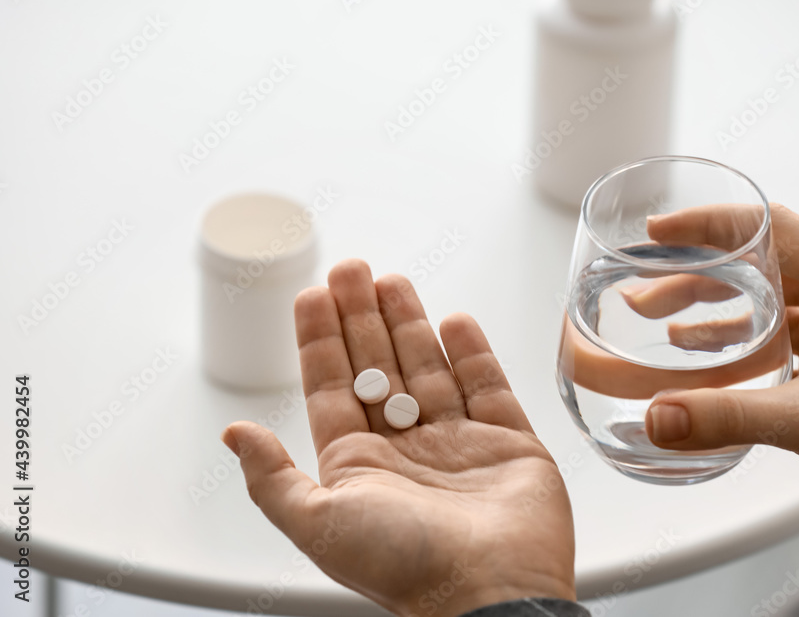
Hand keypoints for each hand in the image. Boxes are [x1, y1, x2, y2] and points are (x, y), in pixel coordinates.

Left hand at [222, 260, 574, 616]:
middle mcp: (407, 451)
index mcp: (361, 467)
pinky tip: (454, 321)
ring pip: (428, 369)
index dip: (320, 340)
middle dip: (361, 317)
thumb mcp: (318, 523)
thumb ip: (273, 478)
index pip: (332, 387)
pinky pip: (488, 386)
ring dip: (409, 323)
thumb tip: (234, 435)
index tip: (312, 295)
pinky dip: (472, 353)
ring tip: (391, 279)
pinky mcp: (510, 444)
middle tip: (351, 268)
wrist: (492, 592)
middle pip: (378, 367)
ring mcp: (459, 445)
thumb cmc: (404, 564)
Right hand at [637, 204, 798, 537]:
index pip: (768, 224)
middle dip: (696, 270)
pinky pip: (771, 331)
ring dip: (709, 304)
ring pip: (761, 295)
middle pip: (756, 260)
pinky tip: (697, 353)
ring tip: (658, 316)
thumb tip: (660, 415)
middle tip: (646, 284)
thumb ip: (728, 416)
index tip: (661, 231)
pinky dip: (731, 336)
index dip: (709, 222)